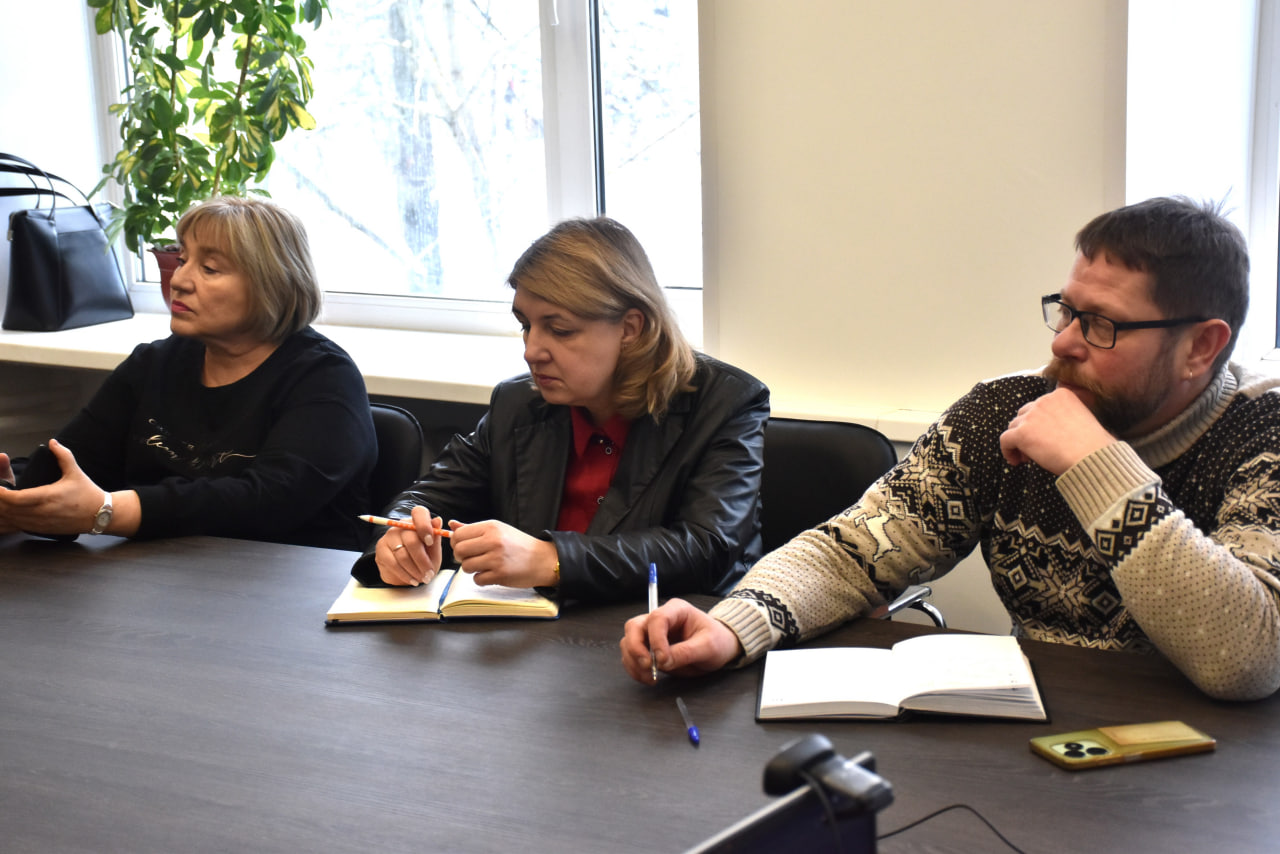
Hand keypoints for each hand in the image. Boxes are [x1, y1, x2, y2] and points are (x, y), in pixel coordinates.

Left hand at [0, 440, 111, 534]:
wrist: (100, 515)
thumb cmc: (88, 494)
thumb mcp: (76, 472)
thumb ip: (63, 455)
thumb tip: (53, 443)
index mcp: (48, 497)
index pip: (16, 498)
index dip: (2, 494)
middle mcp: (42, 512)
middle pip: (9, 510)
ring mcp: (40, 523)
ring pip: (11, 521)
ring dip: (2, 512)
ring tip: (0, 502)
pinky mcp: (40, 529)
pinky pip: (17, 528)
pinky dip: (7, 521)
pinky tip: (4, 514)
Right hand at [375, 504, 444, 585]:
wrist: (408, 572)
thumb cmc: (424, 557)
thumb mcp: (433, 549)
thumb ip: (435, 537)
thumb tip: (438, 520)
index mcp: (416, 521)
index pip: (419, 513)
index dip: (425, 526)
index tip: (430, 542)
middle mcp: (400, 526)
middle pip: (411, 540)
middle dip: (423, 560)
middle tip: (430, 574)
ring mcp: (389, 537)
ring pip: (402, 555)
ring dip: (415, 570)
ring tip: (423, 579)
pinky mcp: (381, 550)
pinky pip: (393, 564)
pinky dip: (405, 574)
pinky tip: (413, 580)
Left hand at [448, 520, 557, 587]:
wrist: (542, 560)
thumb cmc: (518, 544)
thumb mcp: (498, 530)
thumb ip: (473, 528)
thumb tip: (451, 524)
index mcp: (491, 527)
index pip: (459, 534)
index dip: (456, 543)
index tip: (464, 547)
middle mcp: (493, 541)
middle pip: (459, 550)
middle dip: (461, 557)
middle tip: (471, 558)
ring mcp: (496, 558)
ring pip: (466, 566)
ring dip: (471, 569)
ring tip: (482, 566)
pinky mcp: (500, 574)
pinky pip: (477, 579)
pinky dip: (481, 579)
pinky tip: (490, 574)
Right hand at [620, 598, 743, 684]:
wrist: (720, 649)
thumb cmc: (717, 641)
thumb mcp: (708, 647)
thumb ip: (686, 652)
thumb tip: (663, 662)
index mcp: (676, 610)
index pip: (657, 618)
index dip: (656, 639)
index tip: (663, 660)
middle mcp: (660, 619)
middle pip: (634, 627)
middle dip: (636, 648)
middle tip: (648, 666)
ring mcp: (652, 634)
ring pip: (629, 642)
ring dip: (633, 661)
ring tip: (650, 677)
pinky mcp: (649, 649)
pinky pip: (632, 656)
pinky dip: (634, 668)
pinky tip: (647, 678)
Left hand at [999, 387, 1115, 474]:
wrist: (1091, 457)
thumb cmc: (1092, 445)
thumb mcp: (1081, 420)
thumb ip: (1063, 417)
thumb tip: (1045, 431)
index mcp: (1061, 394)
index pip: (1040, 407)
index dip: (1039, 424)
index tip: (1045, 438)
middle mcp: (1044, 400)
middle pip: (1024, 415)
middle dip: (1027, 432)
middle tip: (1035, 450)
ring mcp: (1031, 416)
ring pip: (1013, 427)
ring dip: (1018, 442)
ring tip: (1029, 458)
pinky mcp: (1022, 432)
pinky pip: (1005, 440)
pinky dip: (1007, 451)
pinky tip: (1016, 461)